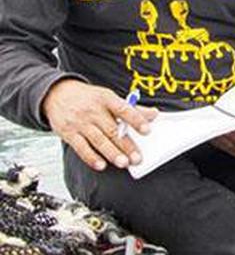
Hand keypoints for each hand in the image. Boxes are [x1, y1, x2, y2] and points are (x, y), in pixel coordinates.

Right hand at [42, 79, 157, 171]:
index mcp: (106, 99)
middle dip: (126, 145)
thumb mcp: (109, 97)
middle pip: (112, 130)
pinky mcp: (68, 133)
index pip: (124, 109)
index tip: (147, 130)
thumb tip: (154, 114)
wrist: (56, 94)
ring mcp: (80, 123)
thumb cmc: (88, 98)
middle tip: (137, 158)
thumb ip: (131, 108)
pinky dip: (91, 157)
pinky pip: (80, 147)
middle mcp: (93, 111)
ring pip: (98, 140)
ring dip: (111, 153)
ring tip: (123, 163)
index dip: (136, 120)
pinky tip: (101, 165)